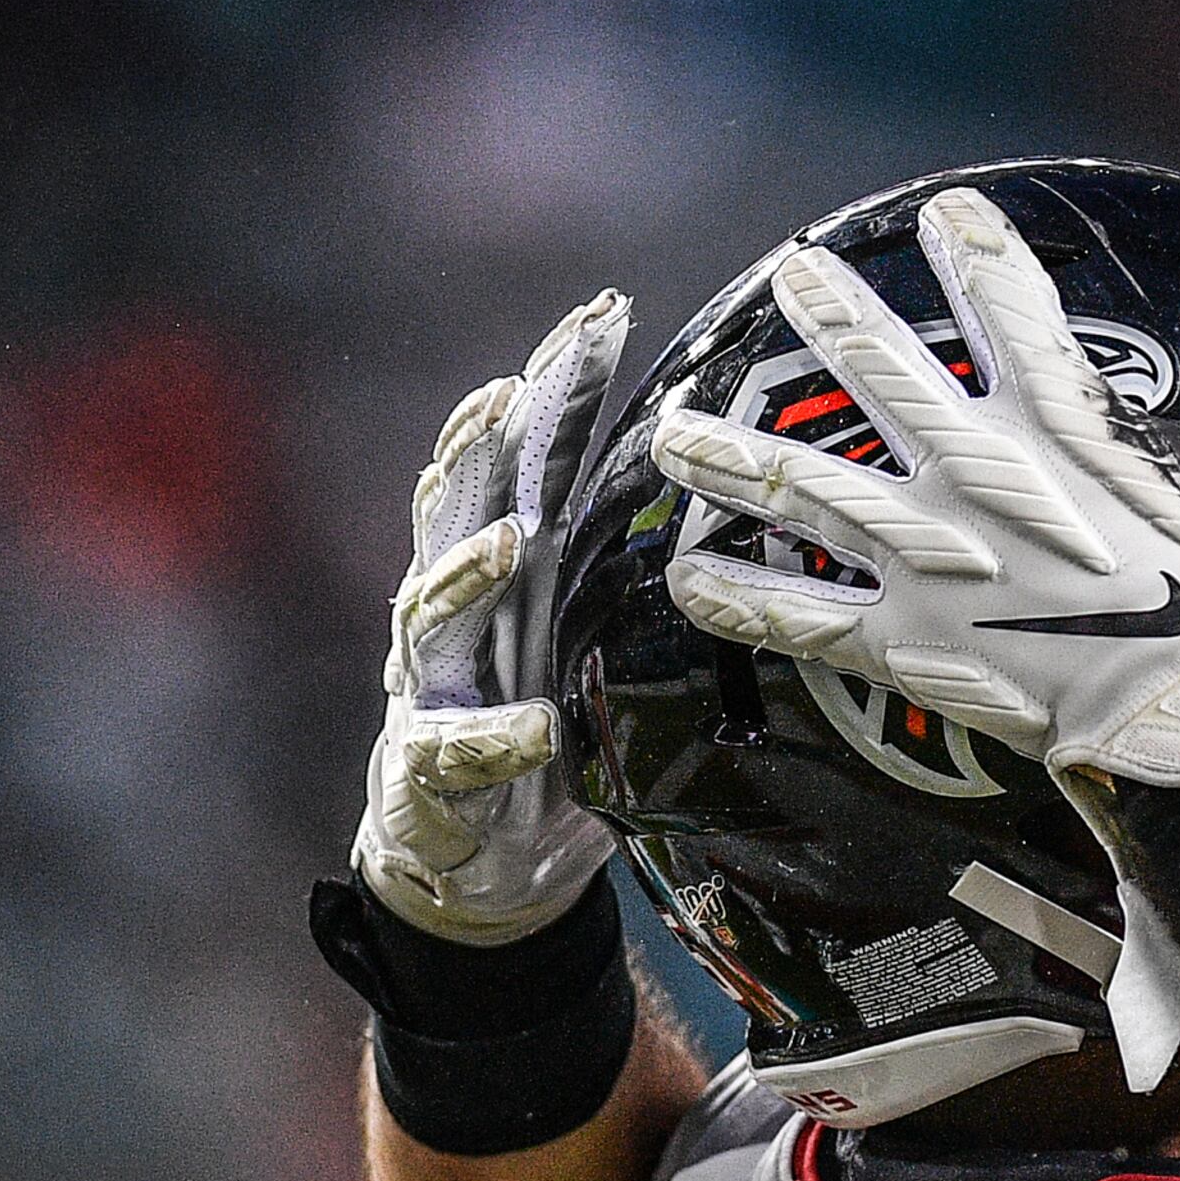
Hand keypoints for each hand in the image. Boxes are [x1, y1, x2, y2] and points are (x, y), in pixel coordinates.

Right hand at [353, 291, 636, 944]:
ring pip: (431, 612)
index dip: (558, 388)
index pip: (533, 461)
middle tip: (523, 389)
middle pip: (465, 507)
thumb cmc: (543, 740)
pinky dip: (493, 738)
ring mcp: (431, 686)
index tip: (600, 317)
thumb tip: (753, 506)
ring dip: (465, 573)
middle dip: (489, 446)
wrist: (473, 862)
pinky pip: (456, 749)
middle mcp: (457, 614)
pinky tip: (531, 729)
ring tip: (506, 544)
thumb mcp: (597, 645)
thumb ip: (638, 578)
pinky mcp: (427, 768)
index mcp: (511, 575)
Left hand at [645, 186, 1179, 1082]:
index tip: (949, 216)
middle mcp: (972, 472)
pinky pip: (802, 618)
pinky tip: (688, 579)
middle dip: (826, 314)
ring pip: (806, 489)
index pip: (1006, 302)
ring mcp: (927, 556)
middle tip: (790, 278)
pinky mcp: (905, 639)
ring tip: (676, 431)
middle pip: (876, 369)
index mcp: (1056, 420)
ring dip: (732, 456)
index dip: (975, 247)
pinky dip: (740, 602)